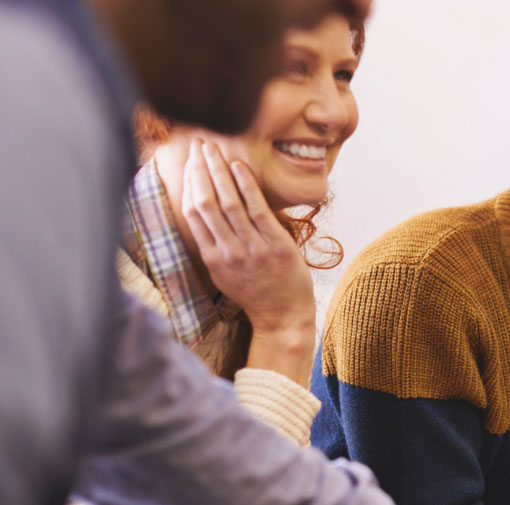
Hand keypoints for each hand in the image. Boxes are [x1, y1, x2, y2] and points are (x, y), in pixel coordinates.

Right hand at [181, 138, 314, 385]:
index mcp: (210, 257)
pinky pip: (256, 209)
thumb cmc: (254, 291)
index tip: (188, 161)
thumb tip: (201, 211)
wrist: (282, 316)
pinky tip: (239, 166)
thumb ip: (213, 243)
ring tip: (214, 148)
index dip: (188, 183)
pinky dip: (245, 185)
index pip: (192, 212)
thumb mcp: (223, 271)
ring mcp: (250, 248)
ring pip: (227, 202)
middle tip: (197, 144)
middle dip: (199, 169)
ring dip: (218, 170)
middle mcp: (226, 251)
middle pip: (204, 202)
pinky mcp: (274, 245)